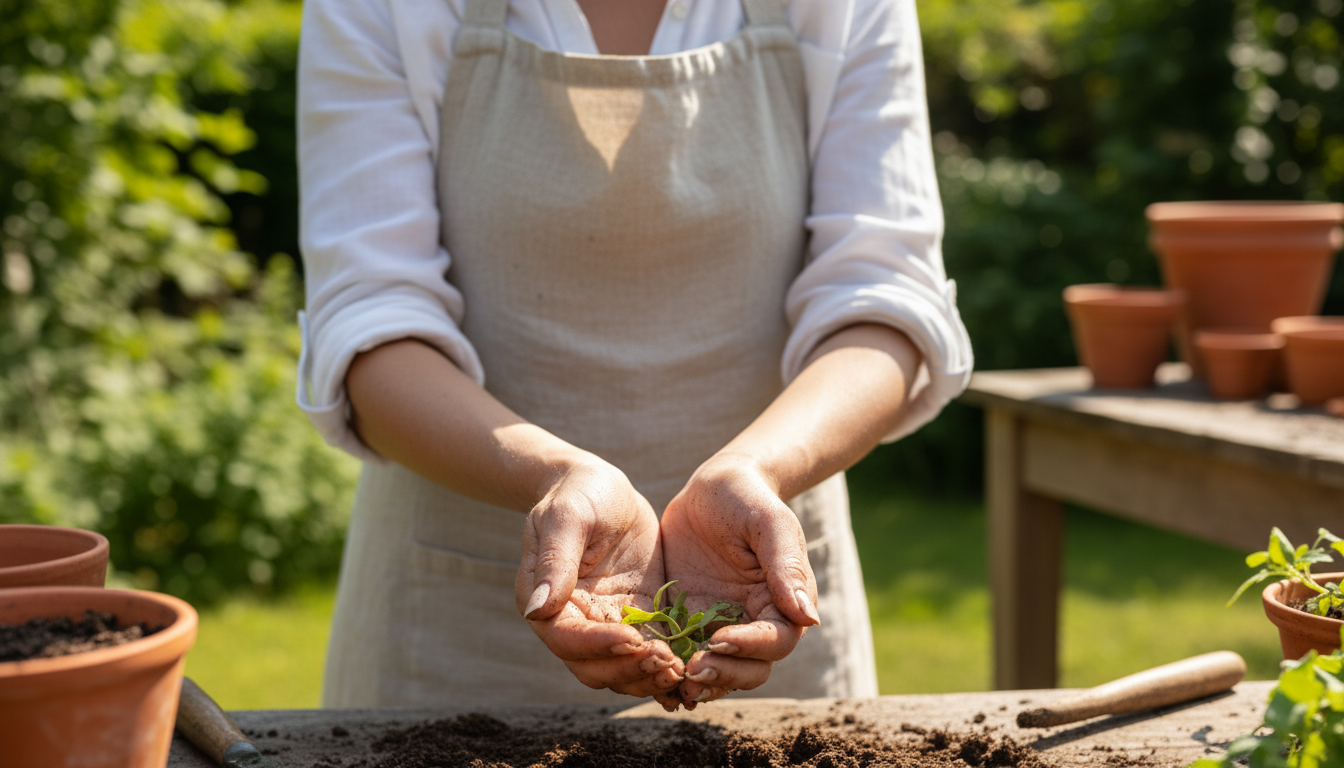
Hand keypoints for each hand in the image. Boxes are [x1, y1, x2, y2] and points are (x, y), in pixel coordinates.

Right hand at [516, 458, 682, 704]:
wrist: (605, 487)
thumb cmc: (580, 493)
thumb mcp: (567, 516)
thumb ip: (555, 560)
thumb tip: (538, 609)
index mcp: (548, 601)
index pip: (567, 639)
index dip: (598, 645)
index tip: (632, 638)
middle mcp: (574, 621)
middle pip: (595, 667)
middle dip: (629, 669)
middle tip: (667, 661)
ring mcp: (608, 622)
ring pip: (622, 669)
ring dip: (649, 676)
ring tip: (681, 669)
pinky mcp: (638, 617)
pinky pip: (648, 652)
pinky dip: (664, 666)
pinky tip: (690, 667)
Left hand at [659, 453, 818, 707]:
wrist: (711, 488)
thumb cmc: (747, 498)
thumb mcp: (769, 523)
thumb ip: (787, 567)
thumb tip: (809, 619)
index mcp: (782, 601)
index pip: (776, 641)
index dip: (751, 648)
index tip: (721, 640)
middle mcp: (753, 621)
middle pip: (749, 668)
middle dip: (724, 673)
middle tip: (692, 669)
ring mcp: (718, 624)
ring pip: (717, 669)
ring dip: (699, 680)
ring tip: (672, 678)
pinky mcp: (687, 620)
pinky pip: (682, 653)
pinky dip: (672, 668)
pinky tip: (650, 668)